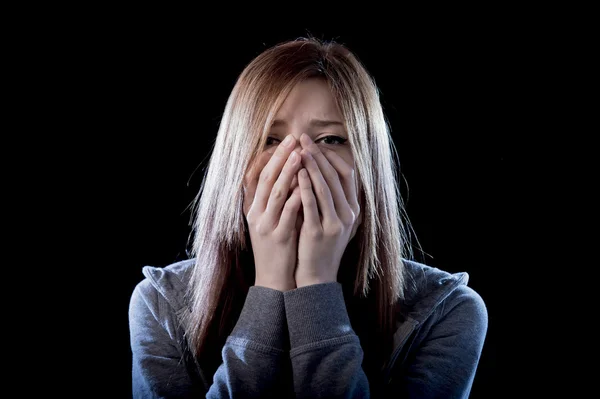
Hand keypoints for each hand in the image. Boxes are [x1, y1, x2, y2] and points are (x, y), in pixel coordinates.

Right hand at [243, 135, 302, 290]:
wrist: (273, 280)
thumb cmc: (276, 248)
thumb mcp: (269, 222)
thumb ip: (275, 201)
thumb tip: (288, 175)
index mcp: (253, 209)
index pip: (256, 176)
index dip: (268, 158)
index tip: (281, 142)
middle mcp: (256, 215)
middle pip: (265, 179)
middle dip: (279, 158)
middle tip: (292, 139)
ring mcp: (266, 226)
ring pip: (275, 193)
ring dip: (288, 172)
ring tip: (299, 155)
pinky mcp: (279, 237)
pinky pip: (288, 213)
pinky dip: (296, 197)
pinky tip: (306, 185)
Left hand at [295, 133, 360, 287]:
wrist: (317, 276)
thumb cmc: (320, 245)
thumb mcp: (333, 220)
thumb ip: (331, 198)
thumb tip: (320, 169)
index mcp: (353, 209)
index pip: (346, 174)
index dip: (331, 156)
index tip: (316, 143)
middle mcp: (348, 215)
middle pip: (334, 177)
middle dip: (318, 155)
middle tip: (304, 139)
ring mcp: (335, 224)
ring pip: (324, 188)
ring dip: (311, 166)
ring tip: (299, 150)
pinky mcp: (320, 232)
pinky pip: (312, 204)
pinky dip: (305, 186)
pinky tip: (297, 173)